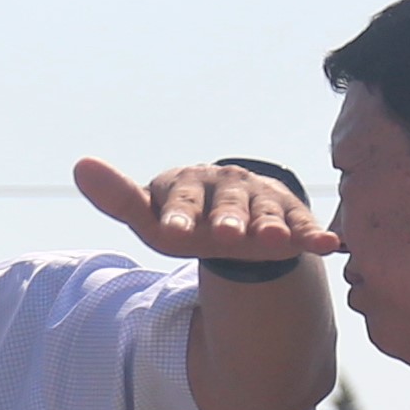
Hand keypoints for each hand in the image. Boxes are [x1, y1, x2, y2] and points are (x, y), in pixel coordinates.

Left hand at [73, 157, 335, 272]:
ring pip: (266, 214)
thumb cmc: (183, 220)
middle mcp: (228, 188)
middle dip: (229, 220)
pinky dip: (315, 235)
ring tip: (276, 240)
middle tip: (228, 236)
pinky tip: (329, 245)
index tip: (173, 232)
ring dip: (272, 226)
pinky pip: (304, 226)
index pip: (180, 200)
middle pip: (228, 206)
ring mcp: (262, 201)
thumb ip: (119, 198)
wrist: (231, 217)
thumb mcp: (150, 216)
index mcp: (188, 185)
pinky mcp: (291, 216)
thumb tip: (80, 164)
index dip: (177, 215)